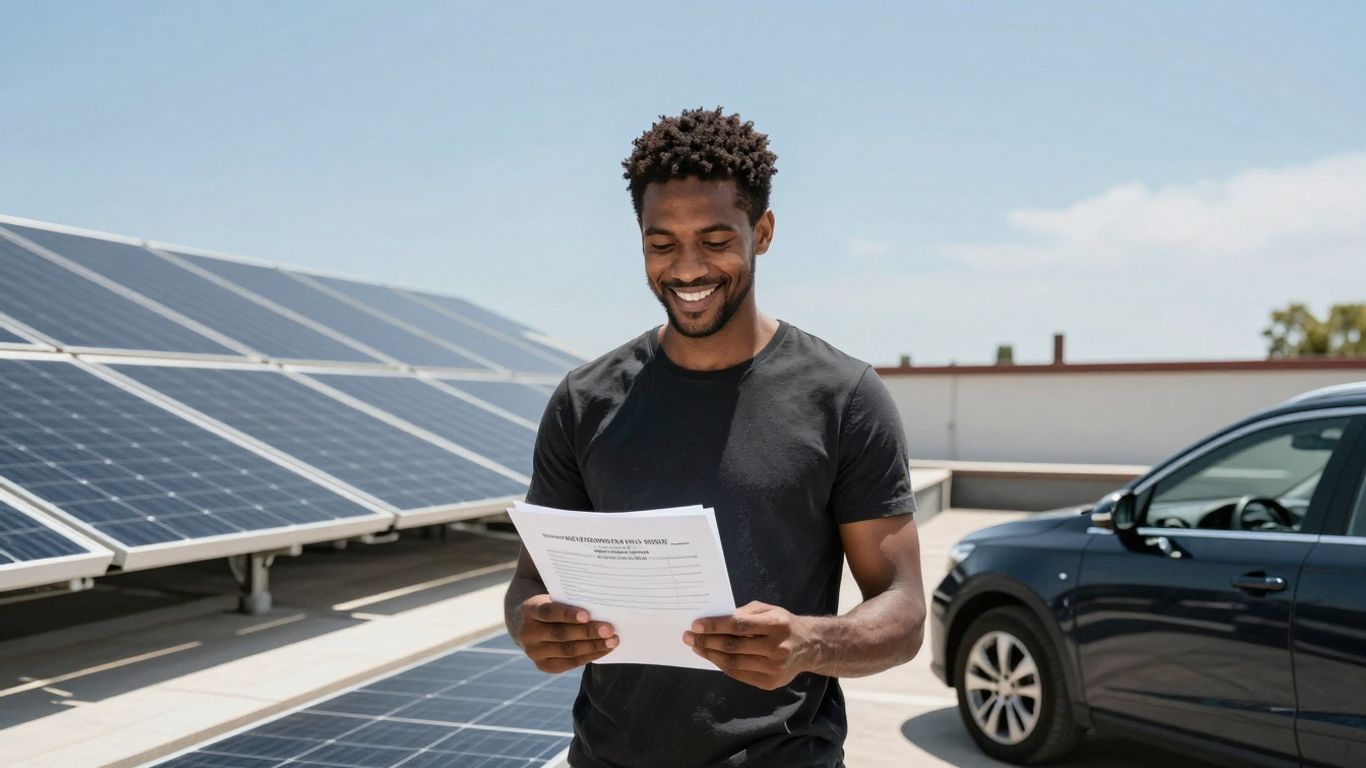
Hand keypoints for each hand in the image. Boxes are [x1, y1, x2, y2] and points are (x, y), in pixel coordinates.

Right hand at [516, 594, 617, 672]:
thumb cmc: (555, 603)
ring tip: (612, 640)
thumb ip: (572, 599)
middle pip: (560, 634)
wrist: (535, 622)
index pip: (548, 612)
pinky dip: (590, 656)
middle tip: (609, 629)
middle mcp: (527, 632)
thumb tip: (602, 605)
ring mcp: (533, 652)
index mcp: (529, 609)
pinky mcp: (543, 665)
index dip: (567, 614)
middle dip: (588, 632)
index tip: (587, 615)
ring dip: (593, 646)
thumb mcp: (557, 596)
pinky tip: (604, 649)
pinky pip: (570, 663)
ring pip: (567, 650)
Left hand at [683, 601, 816, 689]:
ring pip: (734, 663)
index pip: (739, 626)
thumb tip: (716, 621)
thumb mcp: (768, 610)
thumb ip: (744, 613)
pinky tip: (713, 657)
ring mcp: (774, 668)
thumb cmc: (783, 624)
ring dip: (711, 655)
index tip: (696, 625)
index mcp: (776, 624)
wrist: (810, 647)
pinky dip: (722, 665)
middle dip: (707, 641)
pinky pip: (739, 674)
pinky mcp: (770, 683)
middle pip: (734, 646)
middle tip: (689, 636)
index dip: (715, 626)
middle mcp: (777, 647)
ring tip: (697, 647)